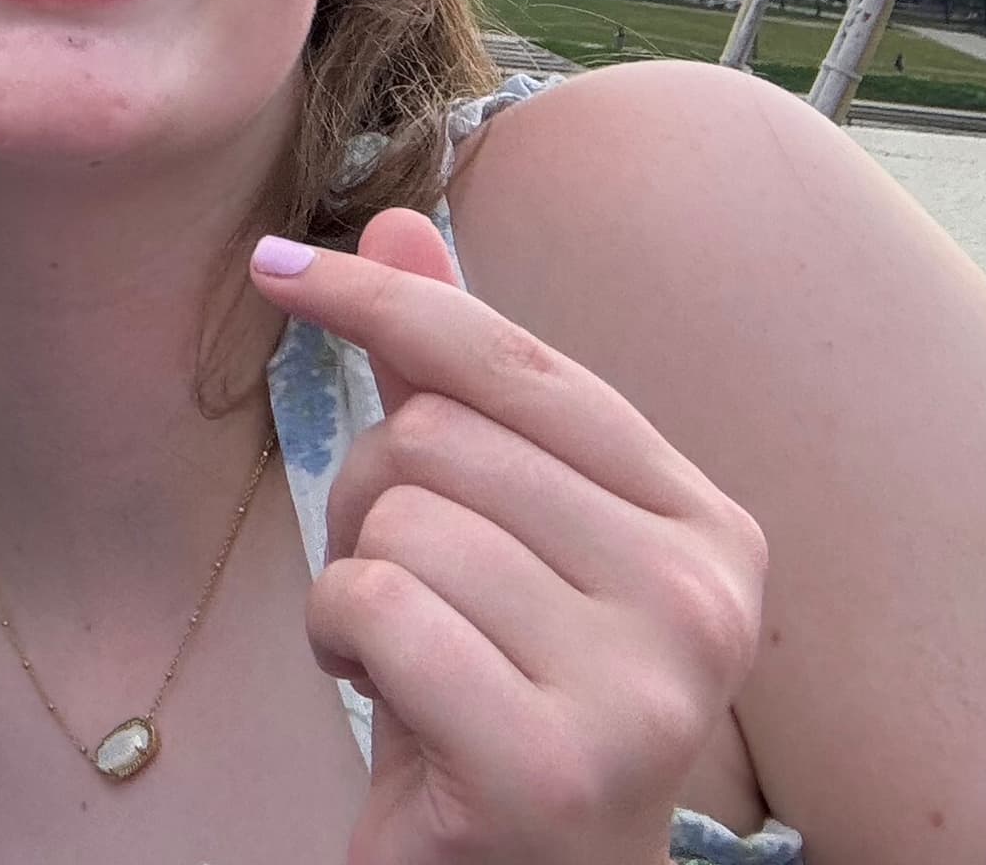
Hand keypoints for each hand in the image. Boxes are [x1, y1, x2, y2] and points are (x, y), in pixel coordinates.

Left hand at [252, 216, 765, 864]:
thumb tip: (396, 222)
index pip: (522, 363)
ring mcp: (644, 688)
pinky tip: (390, 704)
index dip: (386, 304)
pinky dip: (343, 643)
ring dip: (358, 581)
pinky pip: (377, 605)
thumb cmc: (495, 702)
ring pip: (404, 516)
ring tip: (410, 660)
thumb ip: (451, 385)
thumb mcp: (482, 533)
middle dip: (373, 501)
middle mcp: (704, 602)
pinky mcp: (554, 764)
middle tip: (405, 597)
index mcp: (709, 528)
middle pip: (444, 435)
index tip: (276, 267)